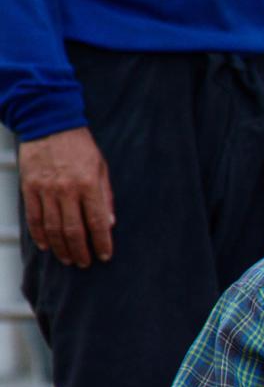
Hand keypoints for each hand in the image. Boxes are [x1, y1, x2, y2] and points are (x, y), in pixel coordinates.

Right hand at [19, 127, 115, 266]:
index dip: (102, 242)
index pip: (97, 222)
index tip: (105, 255)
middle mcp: (67, 189)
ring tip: (68, 259)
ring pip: (53, 227)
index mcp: (88, 184)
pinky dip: (39, 234)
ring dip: (61, 247)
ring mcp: (45, 189)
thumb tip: (110, 224)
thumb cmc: (79, 146)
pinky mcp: (29, 187)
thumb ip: (105, 196)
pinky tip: (46, 246)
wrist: (49, 123)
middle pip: (74, 230)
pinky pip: (34, 217)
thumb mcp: (101, 168)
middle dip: (81, 251)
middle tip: (85, 263)